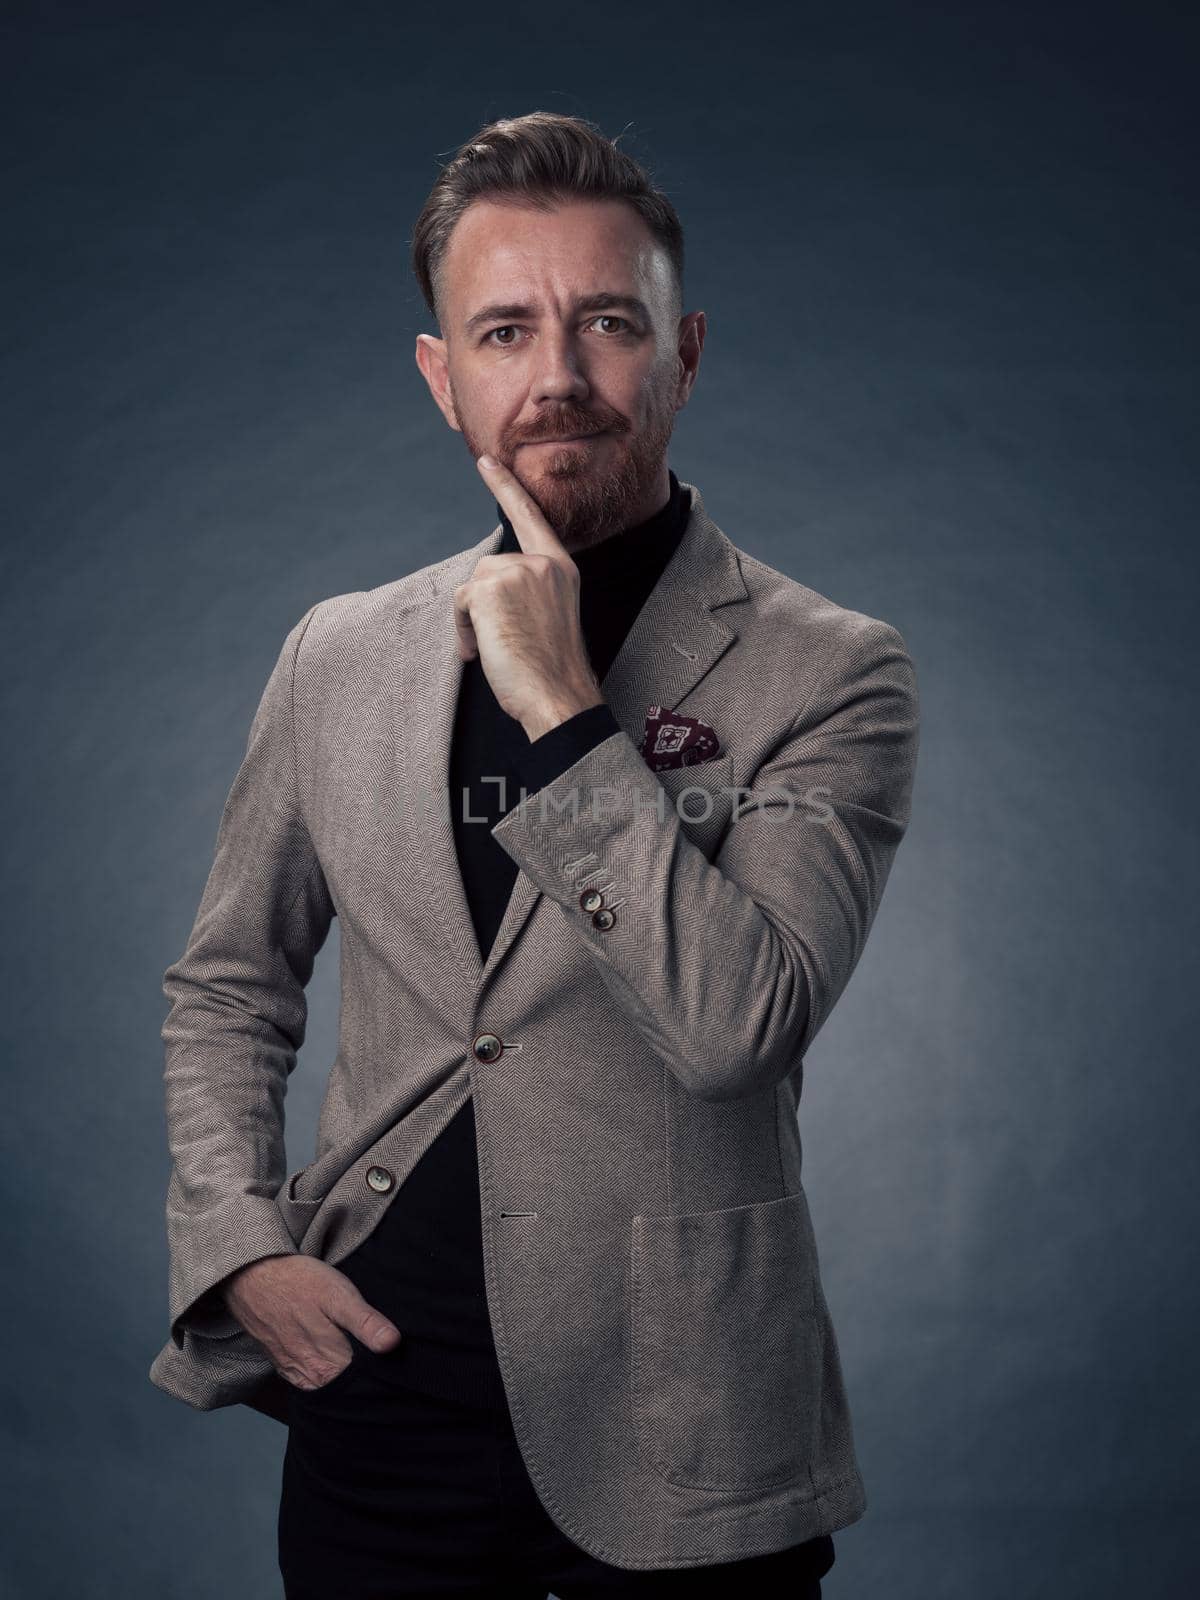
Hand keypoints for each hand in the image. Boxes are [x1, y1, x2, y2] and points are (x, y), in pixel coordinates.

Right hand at [222, 1255, 402, 1390]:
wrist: (252, 1277)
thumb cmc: (299, 1283)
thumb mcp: (339, 1295)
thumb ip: (366, 1323)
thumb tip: (392, 1344)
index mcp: (329, 1364)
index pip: (367, 1380)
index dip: (383, 1368)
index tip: (393, 1356)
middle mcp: (312, 1377)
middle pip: (349, 1384)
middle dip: (365, 1372)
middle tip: (376, 1348)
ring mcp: (296, 1373)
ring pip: (331, 1383)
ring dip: (345, 1372)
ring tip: (356, 1349)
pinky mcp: (284, 1366)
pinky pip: (312, 1379)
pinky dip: (325, 1371)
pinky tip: (333, 1354)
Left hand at [454, 454, 605, 740]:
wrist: (558, 696)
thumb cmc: (551, 670)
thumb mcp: (549, 615)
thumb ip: (529, 588)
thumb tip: (487, 587)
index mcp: (562, 568)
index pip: (530, 517)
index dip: (506, 488)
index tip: (486, 462)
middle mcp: (543, 564)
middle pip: (490, 567)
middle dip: (484, 605)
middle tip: (507, 642)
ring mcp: (518, 572)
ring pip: (474, 585)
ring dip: (474, 621)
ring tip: (498, 649)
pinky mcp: (492, 587)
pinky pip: (462, 602)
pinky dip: (464, 629)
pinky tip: (484, 651)